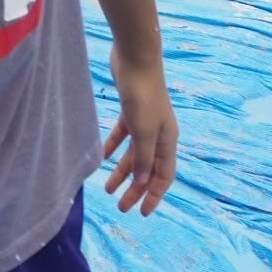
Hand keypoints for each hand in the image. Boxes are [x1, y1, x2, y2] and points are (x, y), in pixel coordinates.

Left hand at [101, 43, 177, 214]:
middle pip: (148, 168)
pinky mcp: (131, 110)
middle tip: (120, 206)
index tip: (142, 212)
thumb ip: (143, 156)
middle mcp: (159, 134)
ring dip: (122, 171)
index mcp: (168, 141)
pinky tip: (103, 157)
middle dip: (136, 188)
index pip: (164, 176)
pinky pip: (123, 135)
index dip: (155, 196)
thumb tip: (144, 181)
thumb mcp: (142, 130)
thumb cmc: (142, 95)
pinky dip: (114, 147)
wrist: (135, 58)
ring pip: (134, 154)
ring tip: (108, 188)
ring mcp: (145, 122)